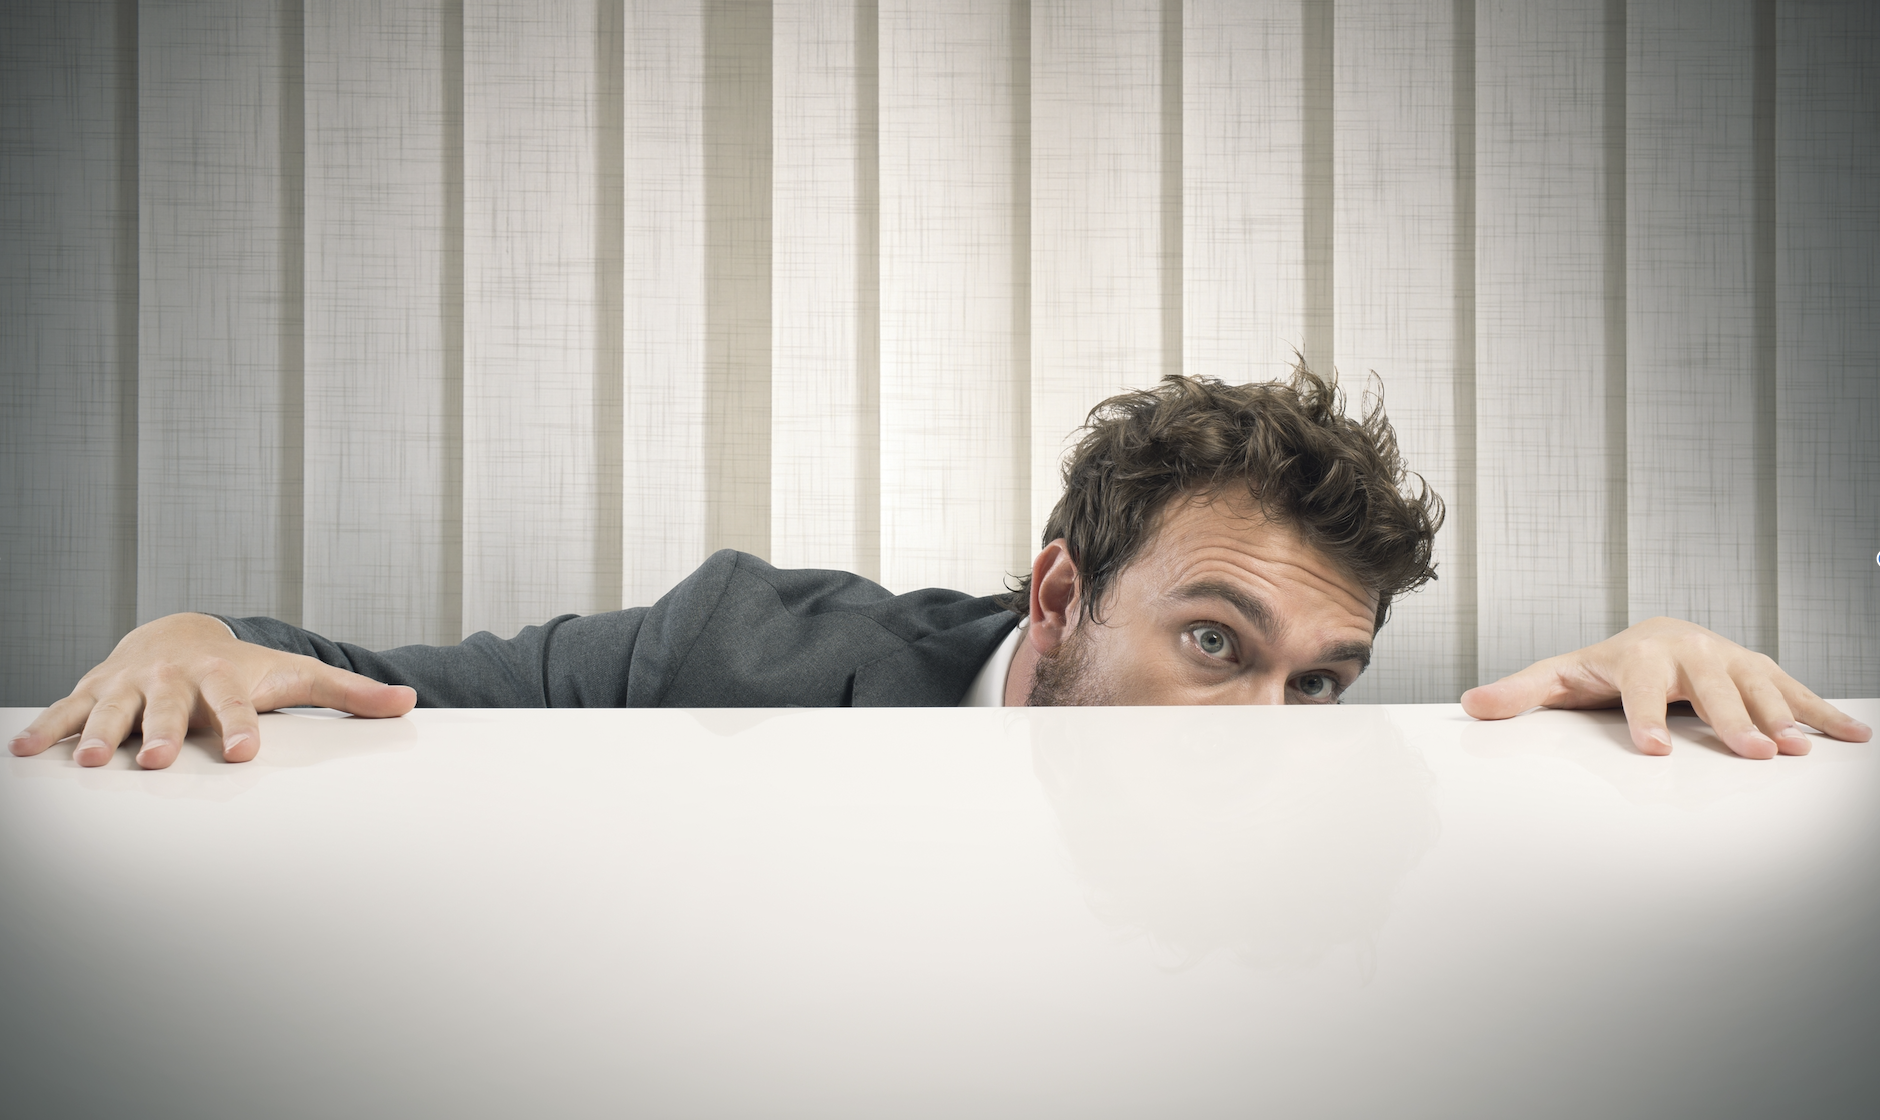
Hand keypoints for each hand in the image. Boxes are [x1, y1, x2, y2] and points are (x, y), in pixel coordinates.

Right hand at [8, 613, 415, 768]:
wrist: (179, 633)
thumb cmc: (241, 666)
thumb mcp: (293, 674)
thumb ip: (349, 693)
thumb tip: (408, 701)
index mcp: (221, 678)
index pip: (235, 706)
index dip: (241, 727)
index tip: (247, 751)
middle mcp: (173, 679)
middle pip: (170, 709)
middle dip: (164, 732)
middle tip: (162, 759)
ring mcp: (129, 685)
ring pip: (112, 710)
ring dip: (100, 734)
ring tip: (92, 762)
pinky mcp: (94, 691)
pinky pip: (66, 711)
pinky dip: (46, 730)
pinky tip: (25, 754)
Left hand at [1459, 616, 1871, 758]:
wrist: (1654, 637)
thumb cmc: (1604, 666)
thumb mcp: (1560, 677)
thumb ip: (1520, 692)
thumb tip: (1470, 705)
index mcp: (1638, 654)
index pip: (1641, 685)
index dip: (1647, 715)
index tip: (1654, 749)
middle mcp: (1689, 651)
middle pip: (1711, 686)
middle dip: (1731, 719)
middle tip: (1752, 754)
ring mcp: (1728, 657)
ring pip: (1758, 685)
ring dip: (1780, 716)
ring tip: (1796, 750)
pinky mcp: (1758, 669)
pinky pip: (1793, 689)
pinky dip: (1822, 711)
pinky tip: (1852, 737)